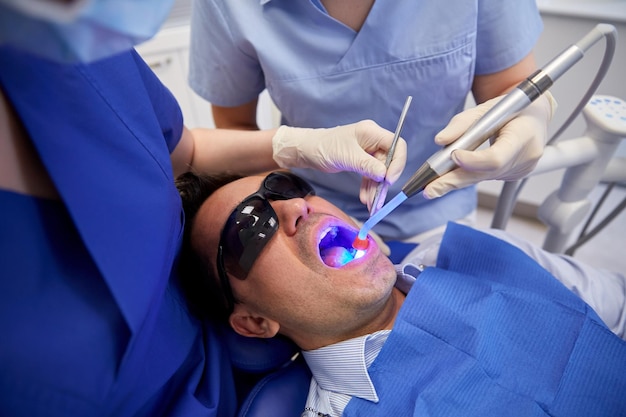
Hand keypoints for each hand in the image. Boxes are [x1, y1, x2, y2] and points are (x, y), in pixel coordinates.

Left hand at [272, 120, 406, 202]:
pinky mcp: (361, 161)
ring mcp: (367, 151)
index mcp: (371, 132)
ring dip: (376, 188)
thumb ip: (367, 165)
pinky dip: (369, 187)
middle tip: (380, 198)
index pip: (397, 145)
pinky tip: (366, 198)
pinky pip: (370, 175)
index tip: (389, 180)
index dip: (398, 163)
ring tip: (370, 204)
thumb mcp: (347, 157)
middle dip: (384, 181)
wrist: (308, 151)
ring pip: (380, 171)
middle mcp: (372, 140)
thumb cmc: (325, 147)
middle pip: (389, 161)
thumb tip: (384, 175)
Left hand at [424, 92, 556, 198]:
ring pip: (483, 177)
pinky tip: (453, 175)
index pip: (496, 157)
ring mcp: (521, 169)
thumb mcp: (487, 107)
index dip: (474, 160)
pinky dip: (469, 175)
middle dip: (454, 181)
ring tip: (434, 185)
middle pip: (485, 174)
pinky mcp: (514, 175)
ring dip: (458, 179)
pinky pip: (487, 177)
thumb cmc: (512, 108)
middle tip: (430, 189)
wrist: (536, 116)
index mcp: (523, 136)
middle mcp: (525, 157)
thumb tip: (440, 140)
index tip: (454, 156)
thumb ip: (462, 123)